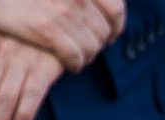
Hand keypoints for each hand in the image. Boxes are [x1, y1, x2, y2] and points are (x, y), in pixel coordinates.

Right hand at [0, 0, 123, 72]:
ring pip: (92, 47)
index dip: (116, 26)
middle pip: (104, 32)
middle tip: (89, 50)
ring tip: (78, 58)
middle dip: (99, 45)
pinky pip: (75, 56)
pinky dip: (76, 65)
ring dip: (87, 57)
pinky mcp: (47, 28)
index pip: (116, 8)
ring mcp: (62, 10)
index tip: (111, 35)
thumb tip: (105, 14)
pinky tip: (70, 66)